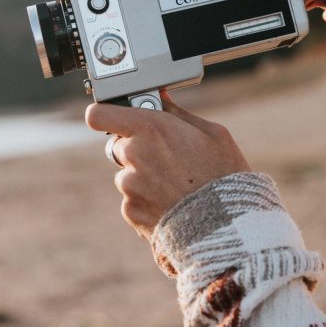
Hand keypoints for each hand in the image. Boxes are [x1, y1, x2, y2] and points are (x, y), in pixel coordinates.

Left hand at [85, 92, 249, 238]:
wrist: (225, 225)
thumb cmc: (224, 175)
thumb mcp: (213, 134)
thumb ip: (179, 114)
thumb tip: (161, 100)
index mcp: (151, 128)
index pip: (100, 114)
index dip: (106, 115)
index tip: (116, 119)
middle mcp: (134, 154)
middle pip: (118, 145)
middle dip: (137, 149)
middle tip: (166, 158)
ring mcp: (129, 185)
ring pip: (127, 175)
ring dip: (143, 178)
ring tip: (177, 187)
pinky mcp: (131, 212)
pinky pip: (133, 201)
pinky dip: (148, 202)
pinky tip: (174, 205)